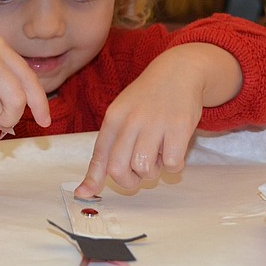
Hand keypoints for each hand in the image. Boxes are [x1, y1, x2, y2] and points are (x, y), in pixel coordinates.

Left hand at [74, 43, 241, 197]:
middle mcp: (131, 120)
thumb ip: (108, 148)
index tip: (86, 193)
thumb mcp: (122, 115)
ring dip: (152, 172)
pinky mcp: (179, 127)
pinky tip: (174, 149)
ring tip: (158, 155)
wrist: (179, 72)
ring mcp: (155, 123)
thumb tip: (85, 190)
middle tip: (139, 173)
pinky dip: (174, 165)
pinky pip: (171, 163)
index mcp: (114, 118)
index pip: (99, 156)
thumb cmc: (147, 100)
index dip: (92, 180)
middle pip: (118, 169)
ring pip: (144, 168)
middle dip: (128, 181)